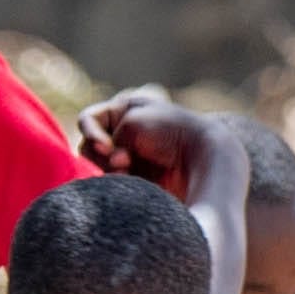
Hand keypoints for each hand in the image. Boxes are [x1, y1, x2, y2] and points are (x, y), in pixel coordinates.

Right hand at [79, 89, 206, 189]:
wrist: (205, 157)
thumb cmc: (170, 132)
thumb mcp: (132, 123)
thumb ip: (106, 139)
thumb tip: (111, 166)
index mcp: (127, 110)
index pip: (89, 120)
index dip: (90, 132)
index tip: (105, 147)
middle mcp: (128, 133)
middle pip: (90, 146)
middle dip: (100, 155)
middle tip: (121, 162)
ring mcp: (133, 157)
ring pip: (99, 166)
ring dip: (109, 170)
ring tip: (128, 173)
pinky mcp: (140, 179)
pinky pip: (114, 182)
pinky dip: (118, 182)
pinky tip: (133, 183)